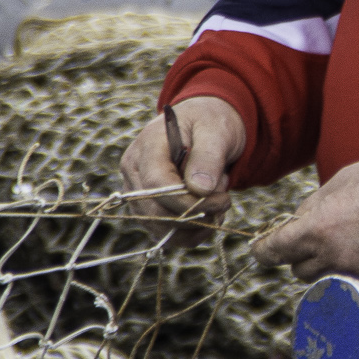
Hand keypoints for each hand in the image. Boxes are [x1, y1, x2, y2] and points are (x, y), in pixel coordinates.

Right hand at [120, 96, 246, 225]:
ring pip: (161, 229)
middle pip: (156, 213)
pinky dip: (193, 233)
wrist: (205, 126)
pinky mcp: (149, 210)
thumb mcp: (216, 130)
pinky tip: (210, 215)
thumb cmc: (209, 123)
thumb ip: (208, 156)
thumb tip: (199, 189)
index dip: (188, 201)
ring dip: (196, 225)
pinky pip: (168, 235)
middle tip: (224, 201)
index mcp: (146, 148)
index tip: (221, 200)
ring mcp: (138, 194)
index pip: (156, 186)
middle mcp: (134, 173)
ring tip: (218, 204)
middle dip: (196, 215)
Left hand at [251, 148, 358, 284]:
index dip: (263, 250)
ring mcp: (356, 269)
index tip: (263, 247)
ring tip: (337, 242)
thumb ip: (312, 206)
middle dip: (297, 255)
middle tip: (310, 236)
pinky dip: (346, 269)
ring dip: (321, 265)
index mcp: (317, 228)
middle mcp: (333, 255)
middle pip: (296, 271)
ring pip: (322, 278)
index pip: (272, 252)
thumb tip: (296, 223)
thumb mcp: (339, 181)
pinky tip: (358, 248)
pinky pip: (348, 279)